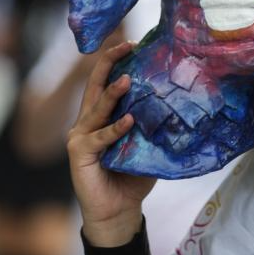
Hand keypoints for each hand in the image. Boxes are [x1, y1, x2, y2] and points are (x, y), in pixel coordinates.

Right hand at [67, 41, 155, 246]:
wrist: (117, 210)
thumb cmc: (131, 176)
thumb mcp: (144, 144)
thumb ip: (150, 125)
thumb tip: (175, 102)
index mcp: (101, 115)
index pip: (105, 81)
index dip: (116, 61)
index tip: (133, 44)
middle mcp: (87, 121)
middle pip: (95, 85)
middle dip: (109, 63)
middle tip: (126, 45)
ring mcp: (80, 136)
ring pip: (97, 109)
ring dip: (113, 94)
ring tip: (128, 80)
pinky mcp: (78, 154)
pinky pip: (99, 138)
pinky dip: (115, 129)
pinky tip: (129, 121)